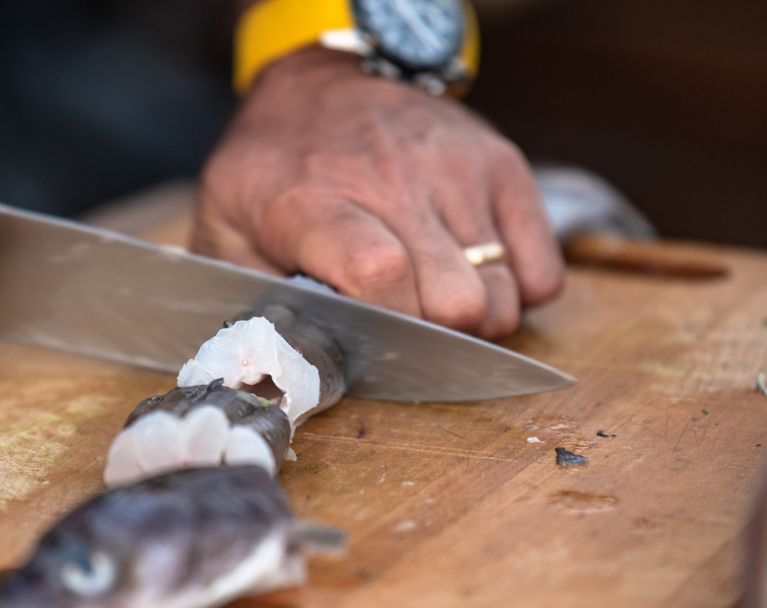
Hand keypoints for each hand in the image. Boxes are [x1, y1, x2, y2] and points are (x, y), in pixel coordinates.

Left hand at [193, 47, 562, 338]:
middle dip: (436, 339)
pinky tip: (476, 278)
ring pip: (503, 293)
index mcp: (314, 200)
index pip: (379, 272)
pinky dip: (519, 293)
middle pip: (457, 300)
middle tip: (409, 328)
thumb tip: (274, 366)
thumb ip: (242, 297)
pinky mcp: (501, 165)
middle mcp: (394, 180)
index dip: (391, 326)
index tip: (378, 342)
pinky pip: (544, 271)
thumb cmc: (274, 165)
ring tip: (436, 300)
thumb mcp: (223, 224)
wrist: (322, 82)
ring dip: (476, 321)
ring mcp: (457, 170)